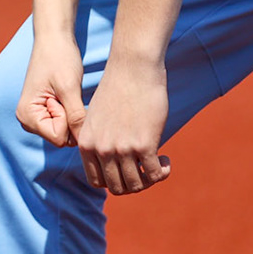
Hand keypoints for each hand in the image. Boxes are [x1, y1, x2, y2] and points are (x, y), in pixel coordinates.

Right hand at [17, 37, 86, 147]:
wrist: (54, 38)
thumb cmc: (59, 57)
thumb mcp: (69, 88)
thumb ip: (76, 117)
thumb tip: (86, 142)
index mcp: (27, 116)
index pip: (59, 137)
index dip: (69, 119)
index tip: (64, 95)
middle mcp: (28, 120)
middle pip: (61, 137)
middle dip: (71, 118)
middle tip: (67, 94)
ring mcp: (36, 117)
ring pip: (65, 131)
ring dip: (72, 114)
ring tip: (67, 93)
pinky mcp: (45, 112)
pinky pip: (65, 123)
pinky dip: (71, 111)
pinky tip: (68, 95)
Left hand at [75, 57, 170, 194]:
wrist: (133, 66)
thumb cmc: (118, 87)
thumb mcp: (97, 117)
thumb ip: (99, 139)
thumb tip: (111, 162)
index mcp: (86, 143)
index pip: (97, 181)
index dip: (114, 181)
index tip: (127, 171)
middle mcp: (101, 149)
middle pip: (118, 187)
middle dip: (134, 184)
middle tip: (145, 171)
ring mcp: (122, 149)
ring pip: (137, 185)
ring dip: (150, 180)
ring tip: (158, 164)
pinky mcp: (144, 144)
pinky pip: (155, 174)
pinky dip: (163, 172)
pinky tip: (166, 160)